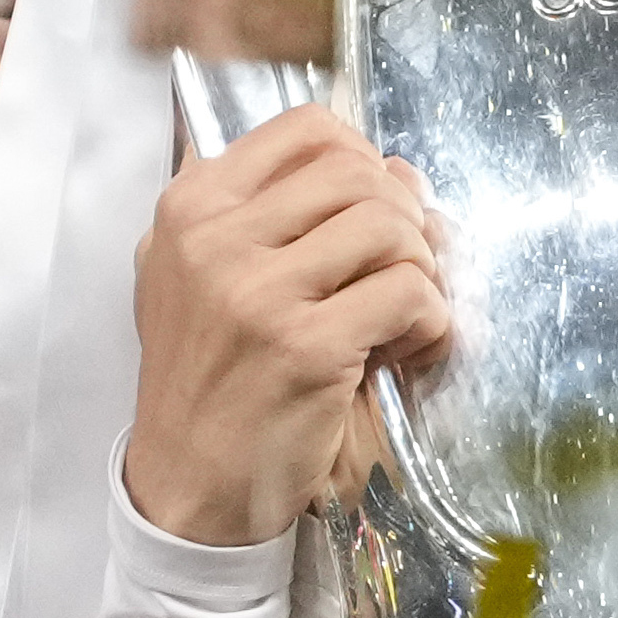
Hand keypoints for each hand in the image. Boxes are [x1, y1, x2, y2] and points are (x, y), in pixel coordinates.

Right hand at [124, 107, 448, 547]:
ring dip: (422, 272)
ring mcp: (257, 292)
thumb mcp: (202, 274)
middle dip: (405, 221)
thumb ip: (276, 210)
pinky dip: (431, 322)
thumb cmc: (211, 379)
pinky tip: (408, 352)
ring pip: (391, 227)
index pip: (309, 130)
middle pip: (360, 175)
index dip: (365, 163)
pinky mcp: (305, 347)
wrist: (186, 487)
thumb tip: (394, 166)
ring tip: (403, 317)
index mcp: (192, 206)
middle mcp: (215, 238)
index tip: (374, 214)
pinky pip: (409, 293)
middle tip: (401, 273)